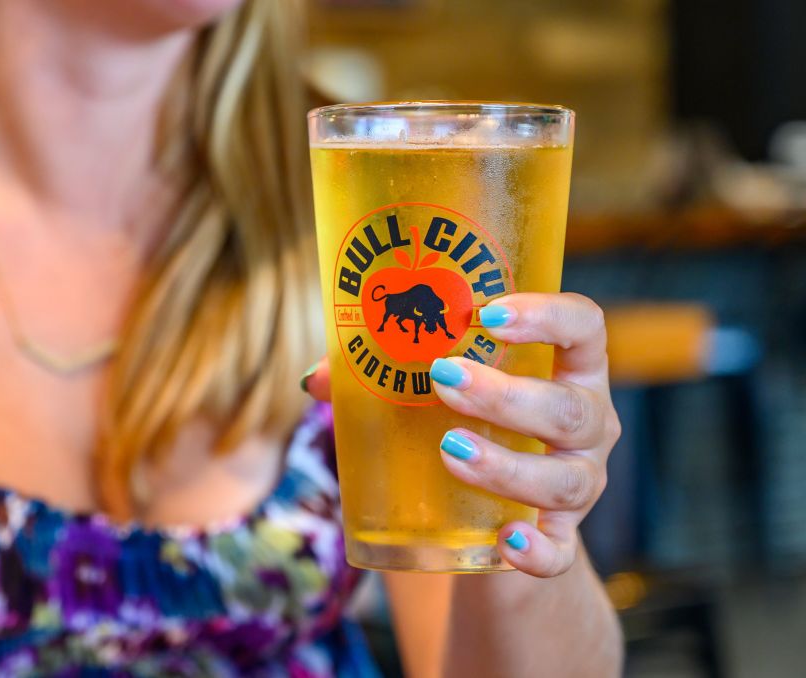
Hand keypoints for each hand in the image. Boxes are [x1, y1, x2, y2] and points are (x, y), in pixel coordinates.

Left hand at [301, 293, 619, 577]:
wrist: (484, 524)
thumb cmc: (462, 428)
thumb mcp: (434, 396)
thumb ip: (381, 377)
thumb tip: (315, 378)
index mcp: (567, 371)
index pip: (583, 327)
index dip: (548, 315)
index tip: (488, 314)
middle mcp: (589, 425)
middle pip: (570, 408)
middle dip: (506, 394)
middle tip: (443, 379)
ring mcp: (581, 485)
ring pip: (566, 479)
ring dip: (508, 466)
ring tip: (450, 450)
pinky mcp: (560, 540)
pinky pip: (561, 552)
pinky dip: (538, 549)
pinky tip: (507, 540)